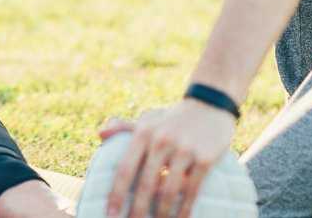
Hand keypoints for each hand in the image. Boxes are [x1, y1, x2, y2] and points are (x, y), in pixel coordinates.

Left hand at [103, 100, 236, 217]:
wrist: (210, 104)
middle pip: (145, 185)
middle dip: (137, 212)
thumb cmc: (173, 119)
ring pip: (168, 192)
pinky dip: (184, 210)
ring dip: (161, 215)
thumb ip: (125, 129)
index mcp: (144, 132)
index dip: (116, 195)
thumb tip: (101, 134)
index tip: (109, 215)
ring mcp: (184, 149)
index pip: (125, 169)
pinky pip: (191, 191)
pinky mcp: (205, 158)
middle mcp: (162, 140)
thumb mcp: (149, 119)